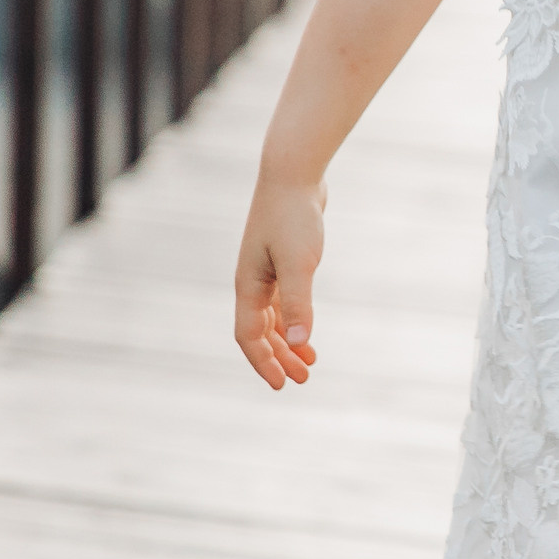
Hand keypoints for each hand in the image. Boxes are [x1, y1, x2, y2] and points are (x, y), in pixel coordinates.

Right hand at [235, 171, 324, 389]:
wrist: (293, 173)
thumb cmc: (294, 216)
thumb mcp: (299, 263)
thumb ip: (298, 303)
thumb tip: (298, 342)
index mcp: (247, 285)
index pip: (249, 336)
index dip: (264, 363)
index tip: (283, 385)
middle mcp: (251, 282)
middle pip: (260, 332)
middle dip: (279, 358)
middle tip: (304, 379)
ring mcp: (264, 271)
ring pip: (272, 319)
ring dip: (288, 342)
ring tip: (310, 362)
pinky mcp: (280, 261)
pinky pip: (282, 302)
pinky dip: (293, 319)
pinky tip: (307, 329)